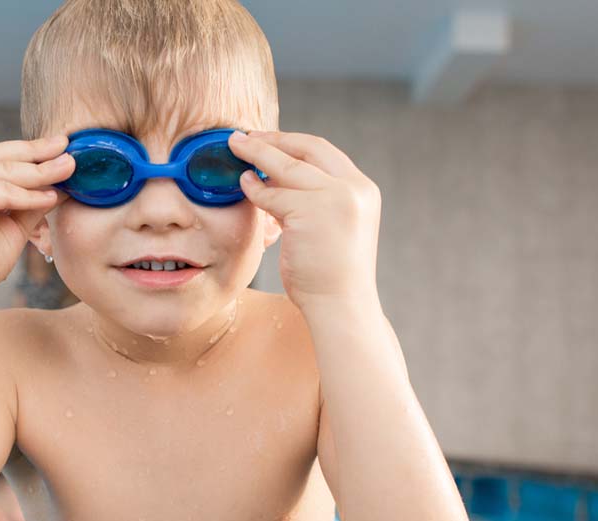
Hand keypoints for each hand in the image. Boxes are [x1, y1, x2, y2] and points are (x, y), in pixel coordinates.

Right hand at [0, 135, 74, 308]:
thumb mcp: (12, 224)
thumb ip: (30, 201)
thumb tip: (61, 182)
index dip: (26, 150)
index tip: (56, 146)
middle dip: (37, 153)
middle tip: (67, 147)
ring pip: (4, 172)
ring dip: (41, 172)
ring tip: (69, 170)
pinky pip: (3, 191)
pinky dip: (30, 195)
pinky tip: (52, 198)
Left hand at [228, 130, 381, 309]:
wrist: (341, 306)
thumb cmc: (330, 275)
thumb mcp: (329, 227)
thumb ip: (312, 201)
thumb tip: (273, 180)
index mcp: (362, 190)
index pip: (324, 153)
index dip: (292, 142)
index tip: (268, 139)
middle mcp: (353, 189)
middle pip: (307, 149)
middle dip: (271, 139)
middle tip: (243, 137)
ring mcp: (335, 198)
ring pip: (287, 167)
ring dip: (257, 154)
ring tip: (235, 148)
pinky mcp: (310, 212)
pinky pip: (273, 195)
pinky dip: (255, 189)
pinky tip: (243, 185)